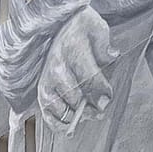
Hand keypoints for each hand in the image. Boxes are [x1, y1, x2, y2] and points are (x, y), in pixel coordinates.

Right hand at [37, 7, 115, 135]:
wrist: (59, 27)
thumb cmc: (81, 30)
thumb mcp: (97, 29)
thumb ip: (105, 46)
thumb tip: (111, 58)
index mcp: (71, 49)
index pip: (89, 77)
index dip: (101, 92)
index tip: (108, 97)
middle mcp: (56, 67)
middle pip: (75, 96)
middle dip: (91, 107)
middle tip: (101, 111)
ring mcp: (46, 81)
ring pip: (61, 108)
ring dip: (76, 117)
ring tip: (89, 115)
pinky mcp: (41, 92)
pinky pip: (48, 115)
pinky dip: (59, 124)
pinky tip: (70, 125)